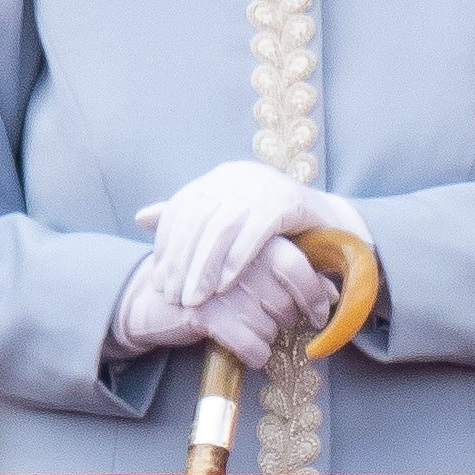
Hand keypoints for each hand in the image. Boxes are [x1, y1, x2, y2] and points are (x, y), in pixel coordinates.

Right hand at [108, 235, 336, 369]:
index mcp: (252, 240)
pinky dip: (255, 355)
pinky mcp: (204, 311)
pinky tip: (248, 352)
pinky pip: (250, 345)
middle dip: (284, 321)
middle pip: (285, 303)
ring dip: (265, 338)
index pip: (297, 267)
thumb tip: (334, 292)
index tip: (319, 314)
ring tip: (248, 330)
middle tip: (266, 320)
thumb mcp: (252, 273)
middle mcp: (238, 258)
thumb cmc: (216, 286)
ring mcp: (220, 284)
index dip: (314, 296)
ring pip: (269, 327)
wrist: (155, 300)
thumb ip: (293, 275)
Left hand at [135, 159, 371, 307]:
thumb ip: (191, 220)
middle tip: (172, 296)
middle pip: (198, 220)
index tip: (159, 280)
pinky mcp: (286, 200)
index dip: (167, 245)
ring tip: (195, 299)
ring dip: (204, 267)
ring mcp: (263, 185)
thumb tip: (141, 217)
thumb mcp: (229, 222)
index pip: (183, 209)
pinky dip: (237, 260)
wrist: (333, 226)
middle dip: (181, 262)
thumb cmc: (276, 230)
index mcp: (221, 178)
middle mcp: (238, 176)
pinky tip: (225, 286)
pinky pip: (254, 232)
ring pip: (221, 228)